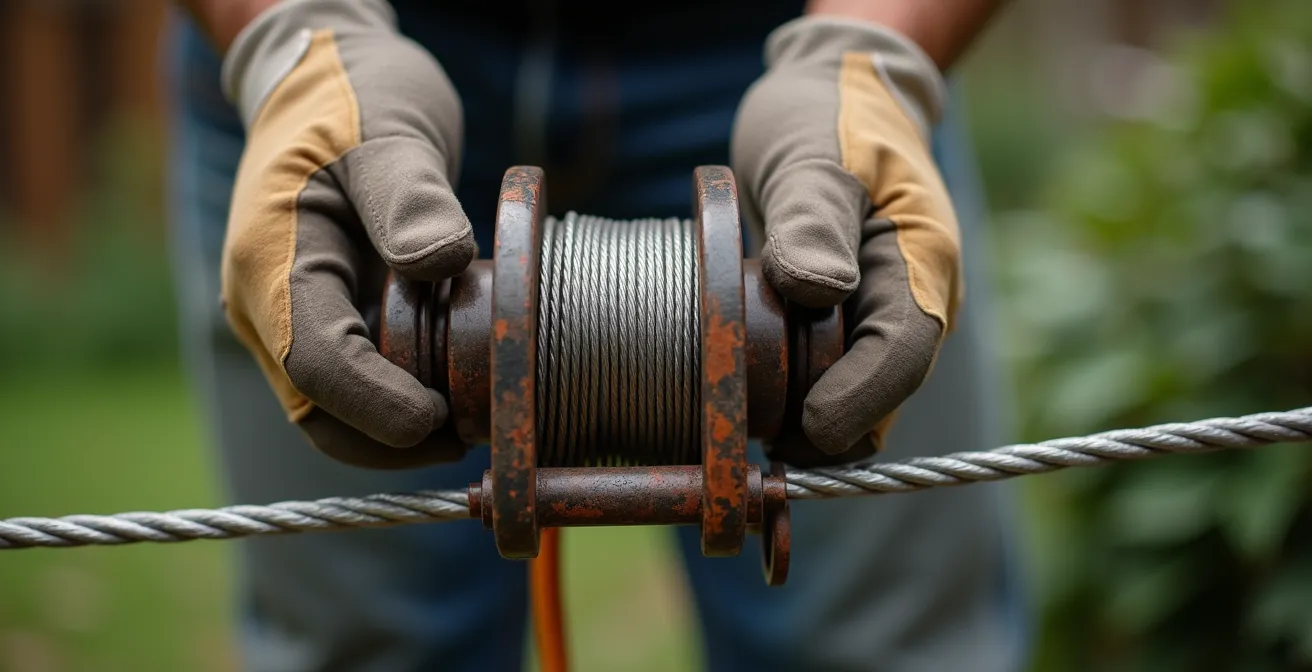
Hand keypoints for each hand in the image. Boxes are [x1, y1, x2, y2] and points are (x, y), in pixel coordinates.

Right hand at [220, 0, 473, 467]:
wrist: (324, 78)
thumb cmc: (354, 98)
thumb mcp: (389, 132)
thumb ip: (411, 197)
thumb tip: (443, 262)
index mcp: (273, 263)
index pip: (319, 366)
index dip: (382, 405)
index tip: (446, 415)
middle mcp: (267, 304)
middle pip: (320, 413)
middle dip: (392, 438)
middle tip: (474, 433)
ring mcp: (287, 317)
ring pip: (332, 412)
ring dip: (396, 429)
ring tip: (472, 418)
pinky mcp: (320, 317)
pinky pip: (352, 383)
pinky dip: (399, 399)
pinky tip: (454, 386)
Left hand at [732, 16, 962, 455]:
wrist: (831, 96)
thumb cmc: (827, 117)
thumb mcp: (813, 156)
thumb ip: (812, 220)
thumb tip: (815, 291)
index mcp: (921, 265)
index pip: (902, 358)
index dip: (853, 403)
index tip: (798, 424)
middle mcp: (912, 303)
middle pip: (881, 398)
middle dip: (822, 426)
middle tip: (751, 428)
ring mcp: (881, 317)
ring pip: (856, 402)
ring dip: (803, 415)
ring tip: (741, 402)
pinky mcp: (848, 324)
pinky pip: (829, 381)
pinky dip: (792, 394)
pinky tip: (746, 382)